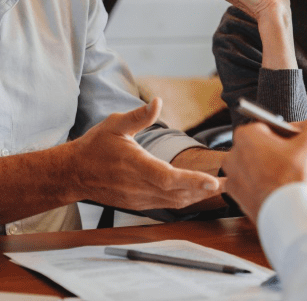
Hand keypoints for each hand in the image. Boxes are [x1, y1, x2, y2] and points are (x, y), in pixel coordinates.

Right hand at [70, 98, 220, 209]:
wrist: (74, 173)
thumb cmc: (95, 147)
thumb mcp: (114, 125)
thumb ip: (139, 116)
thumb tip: (157, 102)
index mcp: (135, 166)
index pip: (168, 178)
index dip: (191, 181)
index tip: (213, 181)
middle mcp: (139, 186)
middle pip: (178, 193)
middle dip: (206, 189)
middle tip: (231, 182)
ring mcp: (139, 198)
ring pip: (175, 202)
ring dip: (198, 196)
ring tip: (221, 187)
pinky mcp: (139, 204)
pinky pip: (167, 205)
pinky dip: (185, 199)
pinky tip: (198, 192)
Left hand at [222, 114, 306, 219]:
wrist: (284, 214)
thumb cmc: (294, 175)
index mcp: (246, 134)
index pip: (270, 128)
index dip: (287, 138)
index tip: (296, 148)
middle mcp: (233, 152)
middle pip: (263, 148)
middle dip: (279, 154)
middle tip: (295, 164)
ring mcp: (231, 175)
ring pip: (257, 166)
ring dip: (272, 170)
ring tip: (288, 178)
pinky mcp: (234, 194)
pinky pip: (252, 184)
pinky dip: (263, 185)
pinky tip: (278, 190)